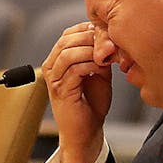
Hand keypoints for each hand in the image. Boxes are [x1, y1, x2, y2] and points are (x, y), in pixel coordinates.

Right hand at [42, 21, 111, 162]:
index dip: (89, 30)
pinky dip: (91, 65)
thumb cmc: (92, 103)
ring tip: (107, 58)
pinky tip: (103, 70)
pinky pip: (74, 68)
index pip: (69, 33)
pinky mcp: (60, 90)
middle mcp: (52, 66)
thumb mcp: (99, 71)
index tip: (108, 36)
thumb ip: (99, 54)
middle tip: (111, 44)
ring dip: (92, 51)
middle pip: (67, 39)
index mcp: (58, 59)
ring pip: (69, 51)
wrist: (86, 131)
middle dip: (92, 38)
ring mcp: (53, 79)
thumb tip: (108, 36)